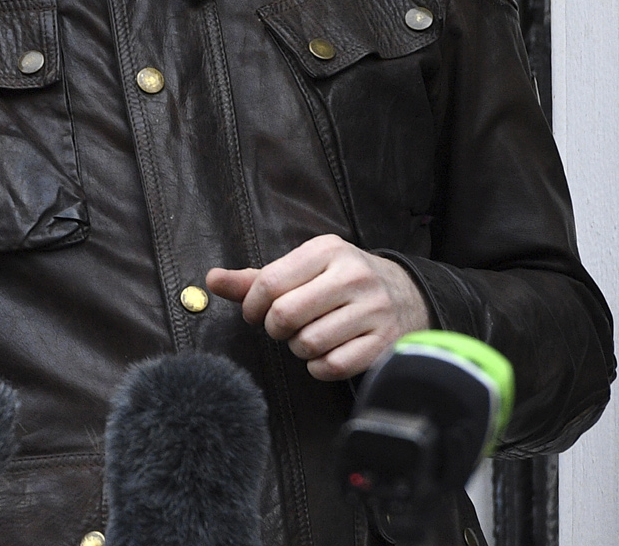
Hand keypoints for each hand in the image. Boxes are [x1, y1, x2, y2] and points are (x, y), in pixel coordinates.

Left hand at [207, 235, 429, 381]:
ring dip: (298, 348)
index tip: (254, 314)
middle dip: (274, 328)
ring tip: (306, 338)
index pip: (269, 283)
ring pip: (309, 343)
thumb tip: (211, 280)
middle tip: (281, 328)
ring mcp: (374, 309)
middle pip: (286, 314)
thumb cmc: (339, 281)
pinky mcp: (385, 341)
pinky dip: (319, 367)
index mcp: (327, 250)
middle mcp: (353, 276)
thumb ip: (254, 278)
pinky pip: (334, 366)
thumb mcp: (302, 269)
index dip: (251, 306)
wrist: (407, 294)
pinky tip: (323, 355)